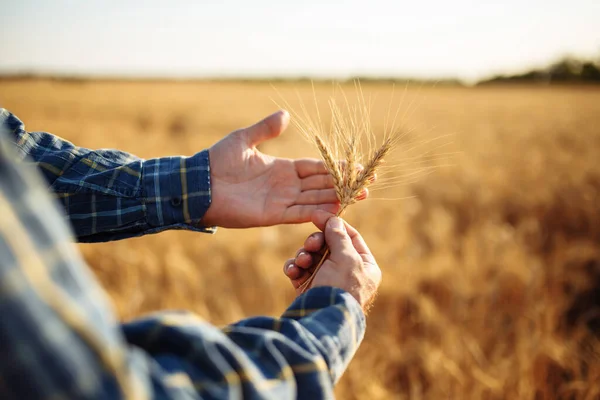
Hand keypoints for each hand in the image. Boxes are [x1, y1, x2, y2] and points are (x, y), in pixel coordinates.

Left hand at [203, 110, 362, 227]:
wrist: (199, 185)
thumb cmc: (218, 161)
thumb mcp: (243, 140)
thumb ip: (266, 129)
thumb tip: (285, 114)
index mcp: (283, 169)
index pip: (316, 168)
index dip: (336, 168)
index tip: (356, 166)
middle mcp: (286, 186)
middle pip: (322, 185)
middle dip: (345, 184)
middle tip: (369, 183)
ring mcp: (281, 202)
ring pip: (316, 200)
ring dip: (338, 199)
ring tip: (362, 196)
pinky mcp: (273, 215)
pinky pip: (301, 214)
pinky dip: (318, 213)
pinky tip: (336, 211)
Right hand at [283, 210, 380, 311]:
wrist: (322, 320)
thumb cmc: (340, 288)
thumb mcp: (345, 258)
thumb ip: (339, 236)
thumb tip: (334, 219)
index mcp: (364, 266)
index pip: (351, 237)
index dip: (334, 225)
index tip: (318, 215)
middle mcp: (347, 272)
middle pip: (328, 244)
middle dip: (315, 242)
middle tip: (310, 244)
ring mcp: (327, 281)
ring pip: (312, 256)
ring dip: (303, 255)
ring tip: (302, 262)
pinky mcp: (309, 289)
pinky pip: (300, 271)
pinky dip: (295, 269)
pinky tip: (292, 271)